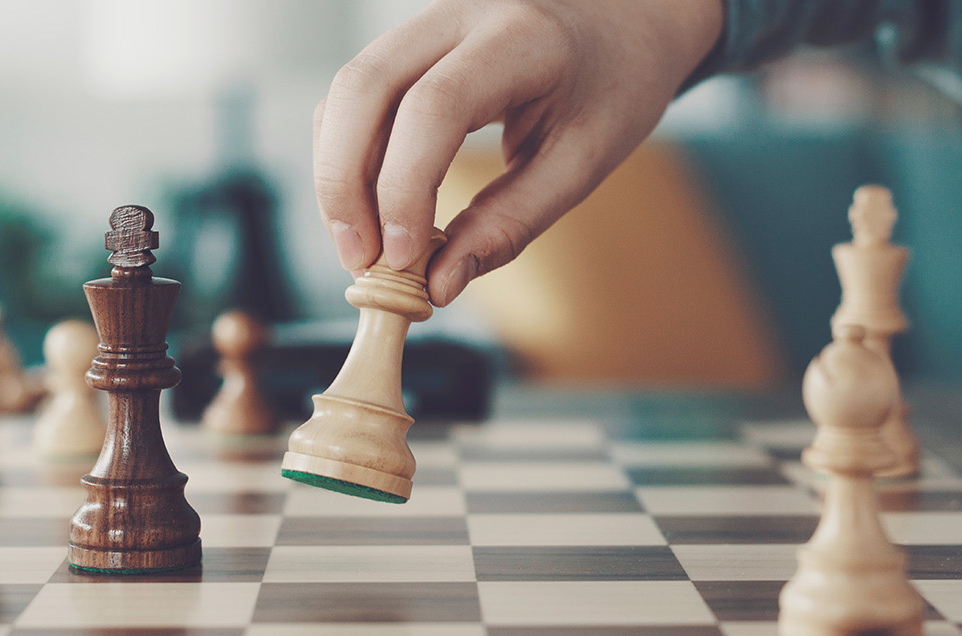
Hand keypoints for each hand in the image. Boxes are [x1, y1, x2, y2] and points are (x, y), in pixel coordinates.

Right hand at [314, 0, 722, 305]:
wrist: (623, 20)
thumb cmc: (613, 85)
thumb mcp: (583, 161)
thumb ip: (512, 222)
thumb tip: (440, 283)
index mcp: (520, 39)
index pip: (434, 108)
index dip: (403, 188)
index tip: (403, 260)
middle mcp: (461, 14)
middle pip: (363, 88)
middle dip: (344, 183)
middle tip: (360, 261)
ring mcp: (428, 21)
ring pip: (347, 92)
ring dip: (338, 174)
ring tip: (362, 248)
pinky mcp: (410, 41)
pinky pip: (356, 95)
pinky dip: (348, 155)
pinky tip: (370, 209)